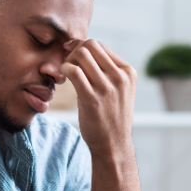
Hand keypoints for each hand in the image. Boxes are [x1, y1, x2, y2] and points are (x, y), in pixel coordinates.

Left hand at [60, 39, 136, 158]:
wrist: (113, 145)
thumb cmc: (112, 117)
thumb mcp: (119, 90)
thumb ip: (108, 71)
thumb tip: (84, 49)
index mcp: (127, 72)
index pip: (100, 46)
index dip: (81, 47)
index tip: (71, 57)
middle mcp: (120, 77)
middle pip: (90, 46)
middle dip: (73, 51)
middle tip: (67, 65)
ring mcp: (107, 88)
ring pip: (81, 54)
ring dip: (67, 60)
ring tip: (65, 73)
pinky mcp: (92, 99)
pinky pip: (74, 71)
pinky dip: (64, 69)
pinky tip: (63, 78)